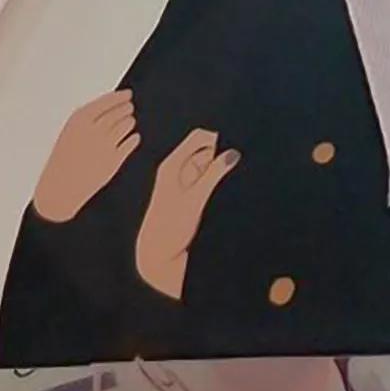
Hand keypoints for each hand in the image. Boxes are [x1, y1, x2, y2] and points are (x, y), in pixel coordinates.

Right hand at [32, 91, 139, 222]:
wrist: (60, 187)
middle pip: (119, 111)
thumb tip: (112, 105)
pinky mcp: (114, 160)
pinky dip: (134, 138)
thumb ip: (88, 118)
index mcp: (80, 119)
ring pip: (127, 125)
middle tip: (130, 107)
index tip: (128, 93)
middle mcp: (94, 129)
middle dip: (127, 108)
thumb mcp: (70, 131)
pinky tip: (134, 137)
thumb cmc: (63, 158)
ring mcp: (105, 145)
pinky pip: (131, 143)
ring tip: (130, 121)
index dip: (120, 96)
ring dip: (130, 121)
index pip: (107, 101)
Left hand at [135, 129, 240, 299]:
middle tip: (229, 173)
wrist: (156, 254)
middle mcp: (176, 169)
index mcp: (173, 164)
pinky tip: (217, 195)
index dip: (217, 139)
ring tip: (220, 188)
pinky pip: (204, 179)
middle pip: (203, 149)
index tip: (233, 152)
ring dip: (217, 170)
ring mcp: (181, 181)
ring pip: (206, 165)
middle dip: (219, 155)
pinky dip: (213, 182)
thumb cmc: (171, 227)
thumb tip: (233, 153)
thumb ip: (214, 174)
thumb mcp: (196, 199)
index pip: (199, 137)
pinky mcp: (186, 193)